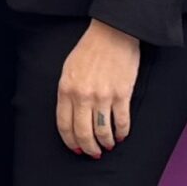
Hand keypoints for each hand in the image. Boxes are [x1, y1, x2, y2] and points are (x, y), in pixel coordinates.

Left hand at [57, 19, 140, 158]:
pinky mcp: (122, 94)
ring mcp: (103, 96)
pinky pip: (121, 122)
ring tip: (108, 146)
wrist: (113, 32)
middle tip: (93, 153)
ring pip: (102, 131)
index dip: (70, 141)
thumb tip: (72, 117)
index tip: (76, 149)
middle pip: (83, 133)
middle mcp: (82, 95)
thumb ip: (68, 92)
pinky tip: (121, 136)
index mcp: (66, 89)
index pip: (64, 125)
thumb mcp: (69, 69)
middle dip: (88, 148)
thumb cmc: (90, 49)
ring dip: (105, 143)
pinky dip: (122, 133)